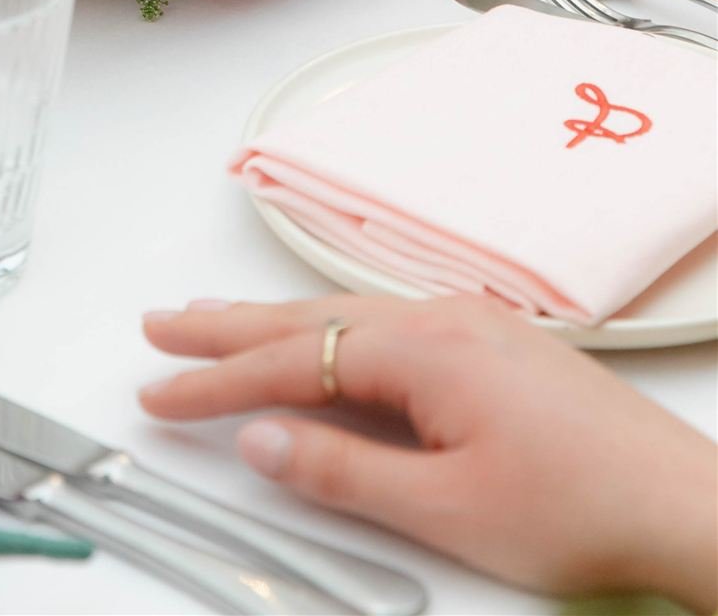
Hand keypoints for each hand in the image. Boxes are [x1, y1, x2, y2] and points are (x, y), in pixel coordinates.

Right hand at [140, 295, 716, 609]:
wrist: (680, 502)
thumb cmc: (578, 508)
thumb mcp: (445, 509)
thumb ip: (344, 470)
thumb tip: (262, 438)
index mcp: (422, 350)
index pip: (290, 361)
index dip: (216, 382)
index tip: (158, 394)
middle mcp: (440, 320)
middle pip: (308, 318)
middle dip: (226, 327)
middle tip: (159, 327)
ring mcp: (469, 325)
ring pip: (343, 314)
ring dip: (273, 322)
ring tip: (214, 322)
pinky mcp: (491, 345)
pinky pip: (383, 321)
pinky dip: (328, 327)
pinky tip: (318, 336)